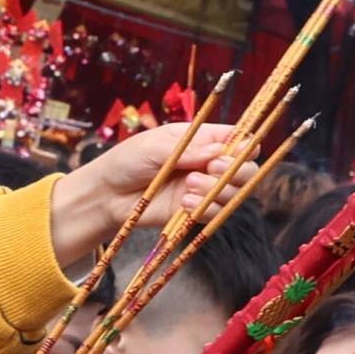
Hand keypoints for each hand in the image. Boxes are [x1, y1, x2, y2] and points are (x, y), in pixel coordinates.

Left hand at [48, 122, 241, 274]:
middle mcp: (209, 164)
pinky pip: (217, 214)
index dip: (247, 145)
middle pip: (246, 168)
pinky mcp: (195, 212)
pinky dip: (207, 208)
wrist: (107, 195)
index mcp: (203, 140)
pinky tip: (185, 202)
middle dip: (236, 170)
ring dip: (217, 189)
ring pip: (235, 193)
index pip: (239, 140)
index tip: (239, 150)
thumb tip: (219, 151)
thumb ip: (189, 149)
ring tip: (188, 186)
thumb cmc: (128, 161)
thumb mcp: (155, 146)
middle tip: (212, 168)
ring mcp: (204, 189)